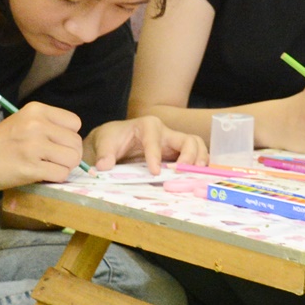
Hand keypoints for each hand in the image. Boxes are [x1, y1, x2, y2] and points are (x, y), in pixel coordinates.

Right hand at [0, 101, 84, 188]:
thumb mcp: (23, 121)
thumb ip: (47, 126)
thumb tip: (75, 143)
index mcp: (37, 110)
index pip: (75, 123)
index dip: (69, 136)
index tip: (56, 144)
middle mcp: (37, 125)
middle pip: (76, 143)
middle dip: (69, 155)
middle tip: (53, 160)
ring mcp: (33, 146)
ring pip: (72, 159)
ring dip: (63, 168)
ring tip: (47, 167)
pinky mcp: (30, 168)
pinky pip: (60, 174)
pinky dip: (54, 178)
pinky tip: (41, 175)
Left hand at [88, 116, 205, 172]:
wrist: (116, 141)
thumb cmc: (113, 138)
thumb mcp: (105, 143)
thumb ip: (104, 154)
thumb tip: (104, 166)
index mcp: (148, 126)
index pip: (155, 139)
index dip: (155, 155)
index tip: (154, 172)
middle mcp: (166, 133)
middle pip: (188, 140)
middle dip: (190, 156)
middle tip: (183, 172)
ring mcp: (174, 144)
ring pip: (196, 147)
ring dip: (199, 161)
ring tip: (196, 176)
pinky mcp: (176, 155)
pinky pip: (195, 158)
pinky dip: (198, 167)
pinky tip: (195, 178)